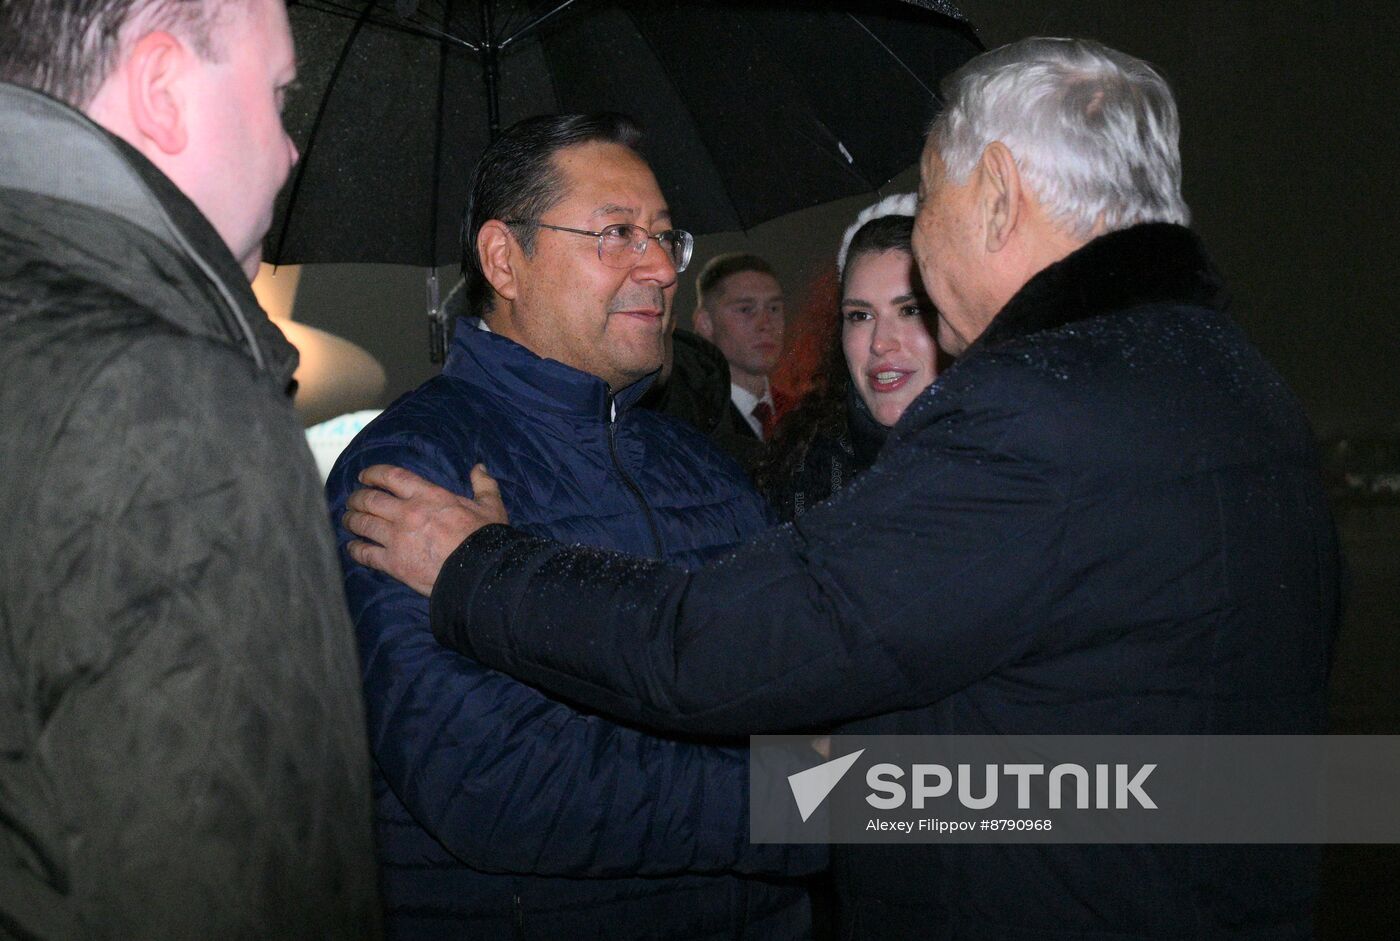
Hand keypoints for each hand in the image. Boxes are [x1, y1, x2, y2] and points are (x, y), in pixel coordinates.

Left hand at [343, 463, 507, 595]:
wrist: (479, 573)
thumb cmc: (485, 538)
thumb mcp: (490, 506)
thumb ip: (484, 484)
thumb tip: (479, 467)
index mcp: (428, 495)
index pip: (392, 476)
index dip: (373, 474)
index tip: (364, 476)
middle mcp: (407, 513)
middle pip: (370, 500)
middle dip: (357, 498)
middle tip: (353, 500)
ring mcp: (397, 538)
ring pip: (363, 524)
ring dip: (351, 520)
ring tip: (348, 520)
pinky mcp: (393, 563)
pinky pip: (365, 553)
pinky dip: (355, 549)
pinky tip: (352, 547)